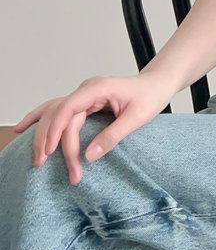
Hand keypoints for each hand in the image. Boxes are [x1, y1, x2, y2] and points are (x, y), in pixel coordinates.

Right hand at [12, 71, 176, 184]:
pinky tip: (24, 128)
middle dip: (51, 140)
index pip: (69, 107)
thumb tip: (89, 156)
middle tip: (44, 165)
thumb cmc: (150, 96)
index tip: (51, 151)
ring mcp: (84, 94)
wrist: (157, 84)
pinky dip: (42, 119)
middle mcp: (87, 89)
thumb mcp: (137, 117)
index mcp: (98, 88)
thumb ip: (113, 136)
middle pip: (60, 114)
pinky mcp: (85, 102)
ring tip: (37, 158)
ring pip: (55, 113)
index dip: (57, 130)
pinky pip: (59, 110)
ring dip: (44, 134)